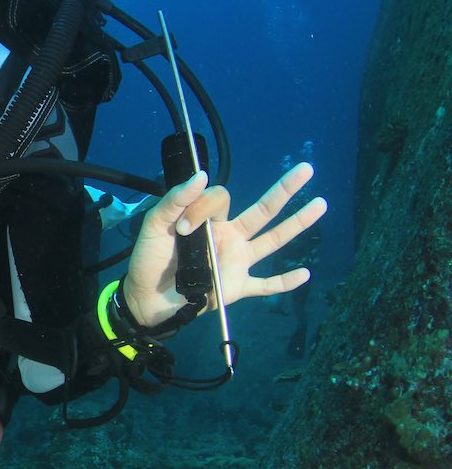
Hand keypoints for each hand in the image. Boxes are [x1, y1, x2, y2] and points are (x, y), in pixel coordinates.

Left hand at [122, 163, 326, 328]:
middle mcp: (229, 236)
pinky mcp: (238, 288)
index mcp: (210, 220)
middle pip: (263, 210)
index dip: (203, 209)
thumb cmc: (149, 259)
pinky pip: (267, 285)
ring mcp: (237, 262)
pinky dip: (285, 282)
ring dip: (298, 224)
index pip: (220, 200)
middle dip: (284, 190)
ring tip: (321, 203)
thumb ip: (175, 201)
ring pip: (273, 241)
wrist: (146, 299)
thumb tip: (202, 176)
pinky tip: (306, 274)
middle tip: (306, 170)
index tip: (183, 228)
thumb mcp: (155, 225)